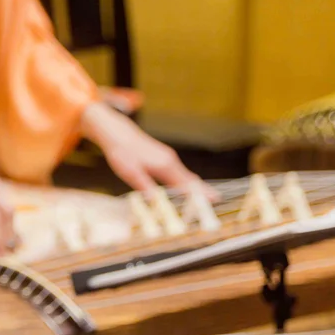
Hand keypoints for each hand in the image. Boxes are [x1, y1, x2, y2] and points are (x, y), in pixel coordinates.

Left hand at [79, 102, 212, 197]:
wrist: (117, 132)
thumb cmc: (122, 152)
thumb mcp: (130, 172)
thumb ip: (145, 186)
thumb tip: (157, 202)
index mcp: (165, 166)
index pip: (186, 184)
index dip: (199, 194)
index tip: (213, 201)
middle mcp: (170, 161)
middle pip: (191, 179)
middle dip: (203, 190)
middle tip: (217, 201)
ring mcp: (169, 158)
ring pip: (186, 175)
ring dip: (196, 187)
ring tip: (208, 198)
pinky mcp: (164, 158)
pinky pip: (180, 172)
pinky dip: (187, 181)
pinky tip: (189, 187)